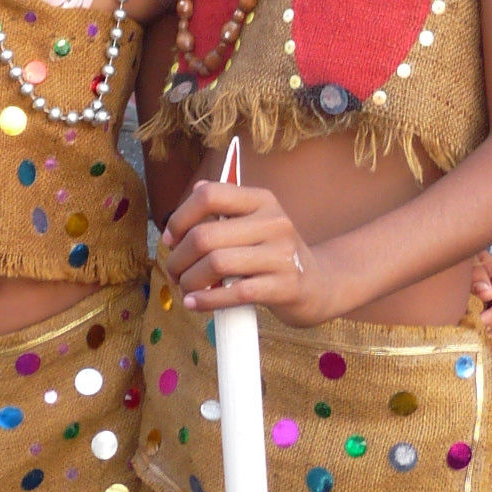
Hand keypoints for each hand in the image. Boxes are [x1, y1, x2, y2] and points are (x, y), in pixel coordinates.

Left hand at [159, 178, 332, 321]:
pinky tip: (195, 303)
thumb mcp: (257, 223)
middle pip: (206, 236)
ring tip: (185, 289)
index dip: (181, 217)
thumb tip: (196, 188)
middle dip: (178, 258)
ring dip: (189, 280)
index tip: (170, 238)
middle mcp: (274, 222)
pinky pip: (234, 293)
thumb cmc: (275, 254)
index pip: (210, 195)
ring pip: (216, 263)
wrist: (320, 284)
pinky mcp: (285, 287)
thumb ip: (227, 208)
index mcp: (262, 200)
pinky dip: (206, 300)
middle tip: (174, 272)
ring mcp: (282, 255)